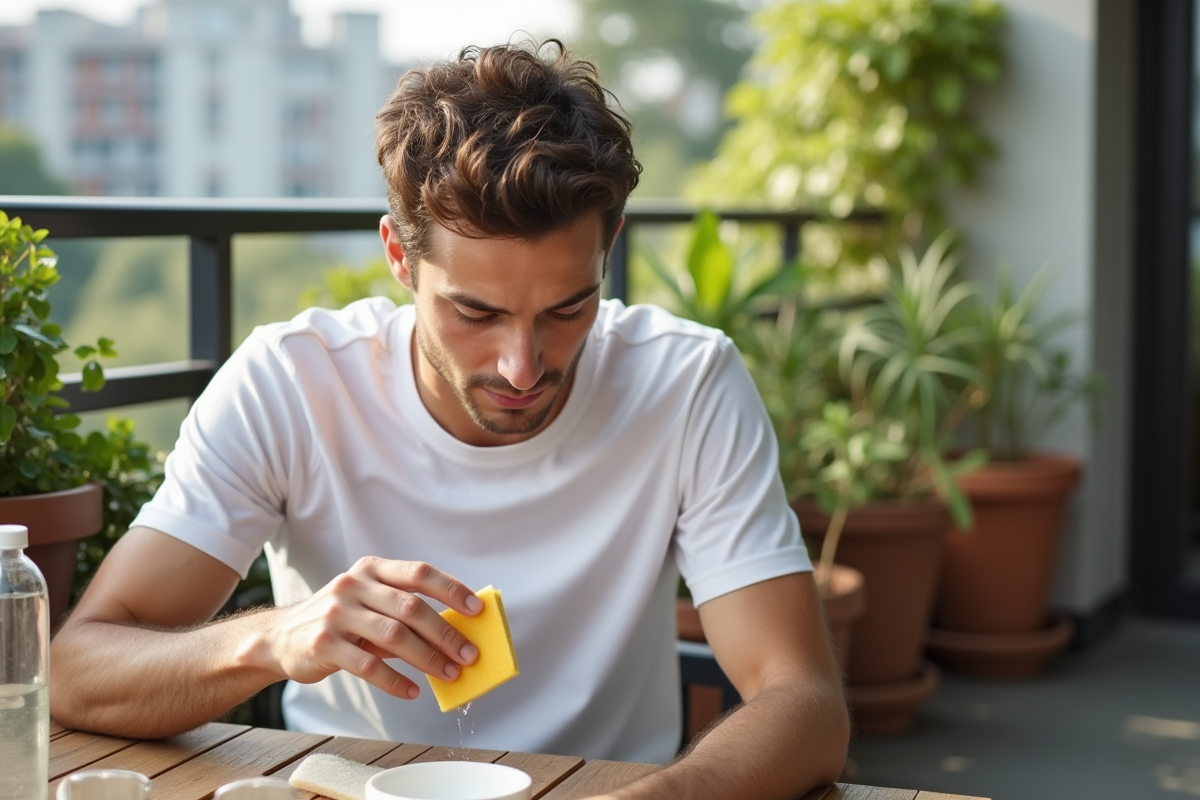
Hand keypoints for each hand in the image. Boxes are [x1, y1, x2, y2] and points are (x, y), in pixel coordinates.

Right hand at [251, 557, 480, 699]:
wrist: (279, 638)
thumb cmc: (339, 620)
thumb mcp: (367, 603)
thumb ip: (403, 610)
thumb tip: (452, 631)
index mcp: (370, 569)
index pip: (418, 572)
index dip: (451, 589)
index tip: (476, 609)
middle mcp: (353, 586)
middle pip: (411, 607)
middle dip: (445, 633)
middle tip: (469, 654)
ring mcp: (336, 614)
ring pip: (393, 636)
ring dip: (427, 658)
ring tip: (448, 674)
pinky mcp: (323, 645)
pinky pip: (368, 665)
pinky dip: (395, 681)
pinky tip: (412, 691)